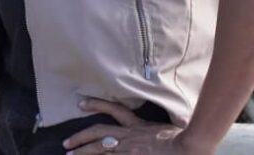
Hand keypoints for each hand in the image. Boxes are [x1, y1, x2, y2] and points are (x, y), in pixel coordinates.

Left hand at [62, 97, 197, 153]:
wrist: (187, 148)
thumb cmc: (183, 138)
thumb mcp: (166, 128)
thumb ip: (154, 127)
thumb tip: (155, 126)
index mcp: (138, 125)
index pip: (114, 109)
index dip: (96, 104)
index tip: (81, 103)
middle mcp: (129, 136)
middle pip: (99, 132)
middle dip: (81, 136)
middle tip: (66, 143)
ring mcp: (129, 149)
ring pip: (100, 149)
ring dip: (83, 152)